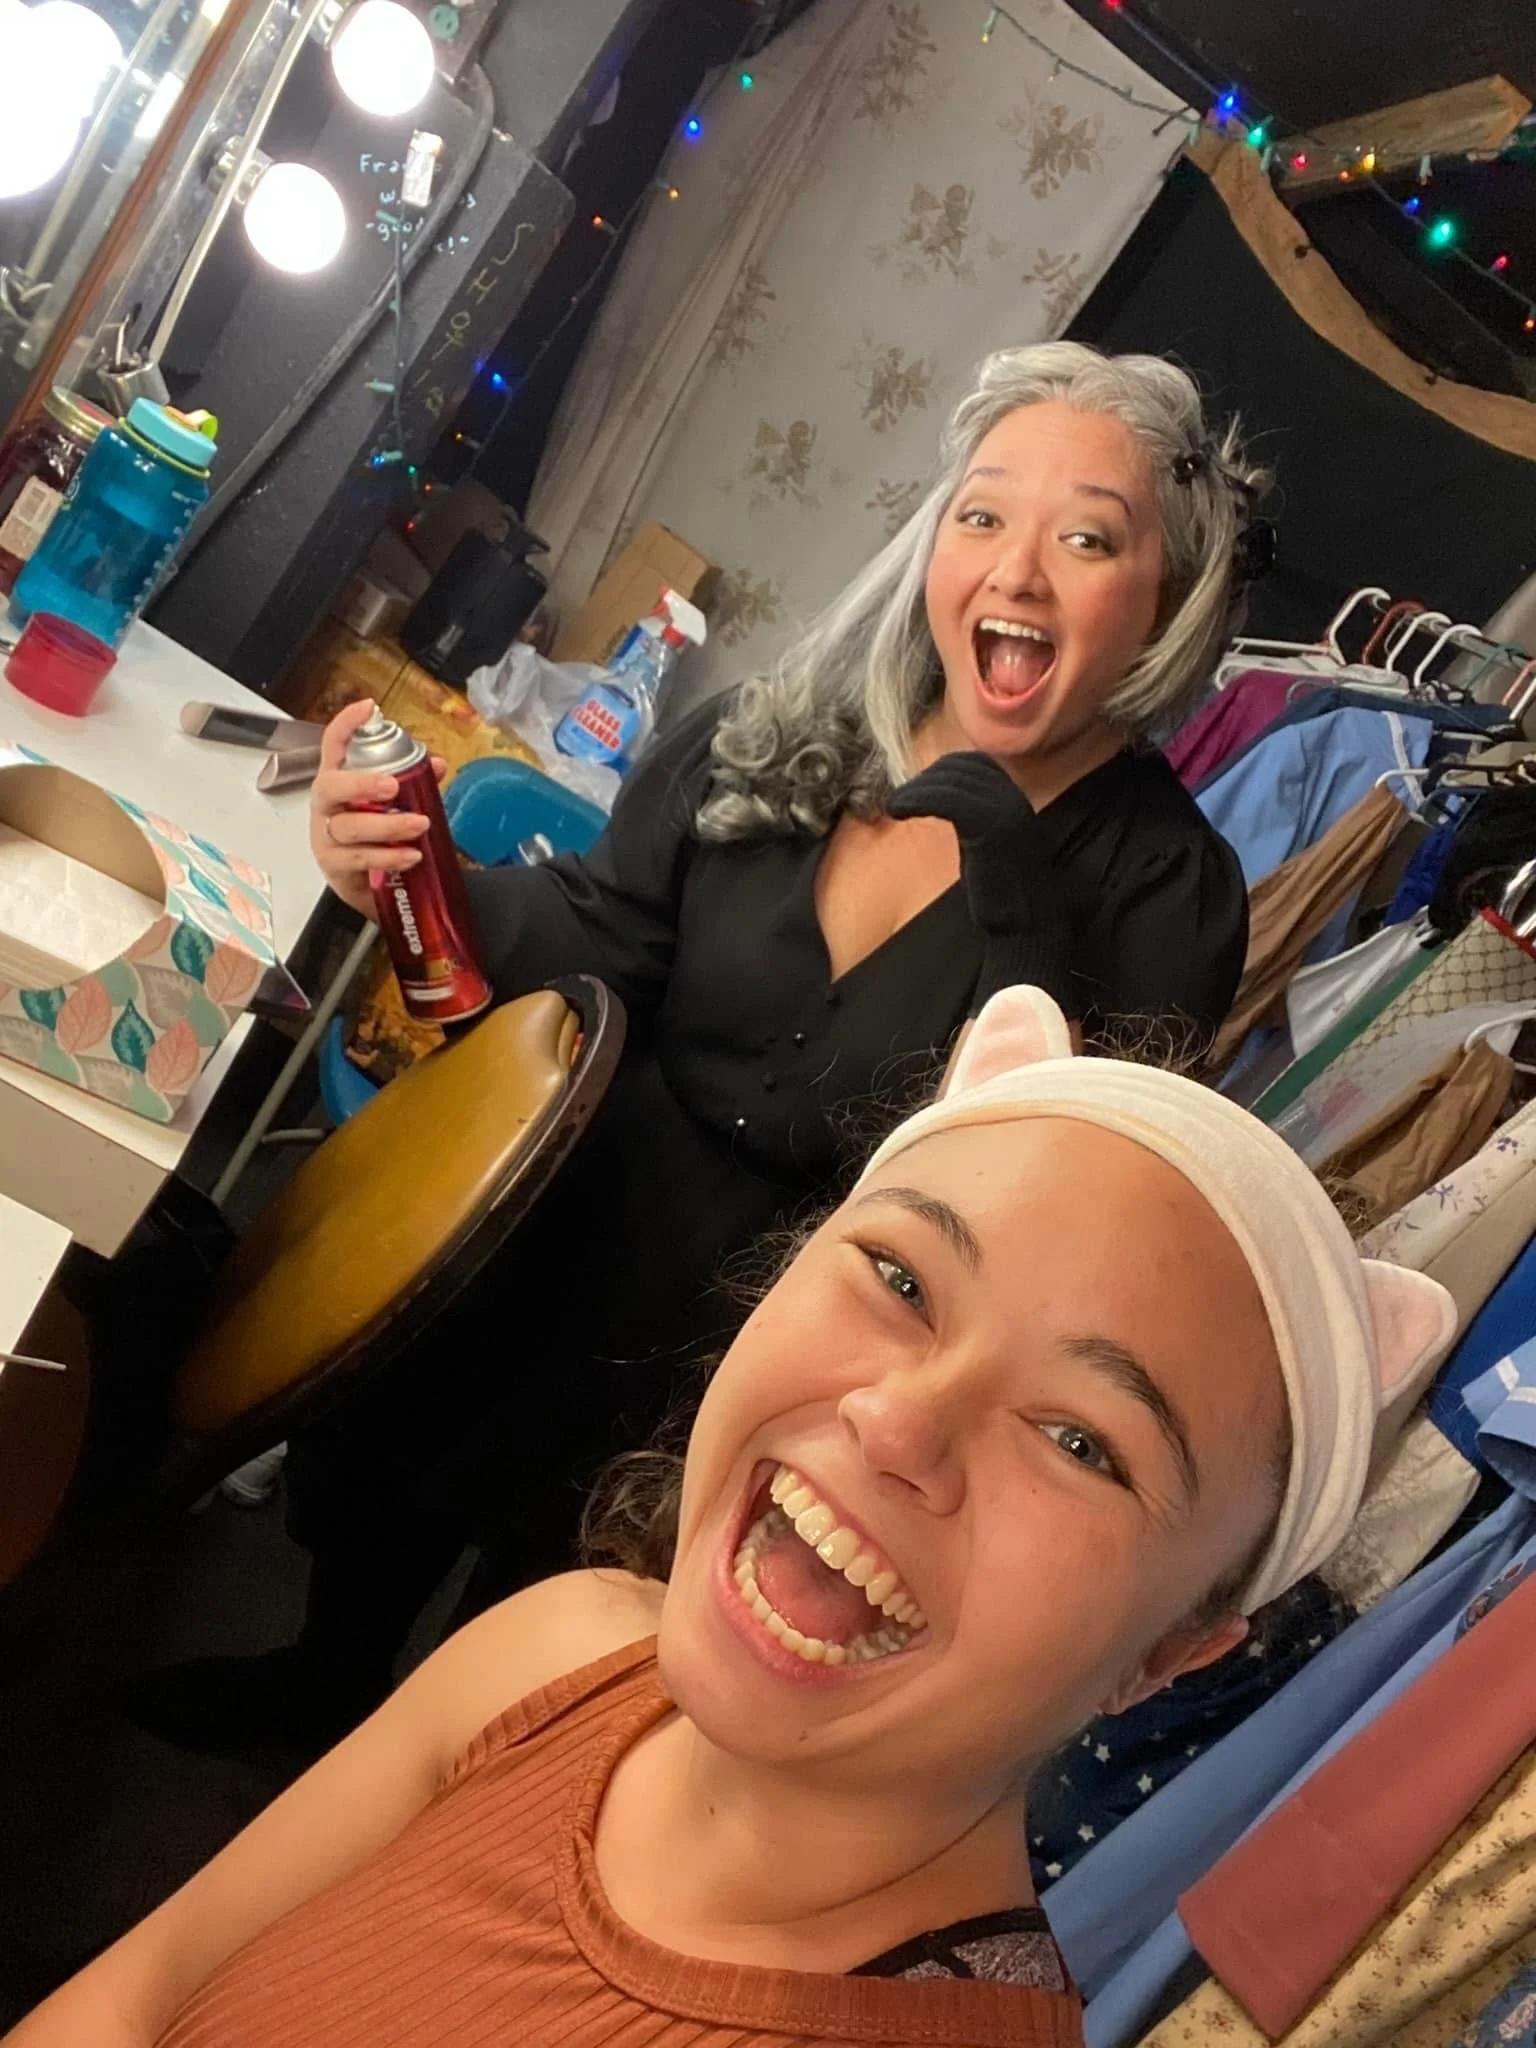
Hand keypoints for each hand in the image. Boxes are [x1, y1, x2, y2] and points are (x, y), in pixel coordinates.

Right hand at [309, 699, 445, 921]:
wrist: (367, 889)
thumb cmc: (376, 839)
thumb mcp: (395, 808)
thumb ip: (415, 784)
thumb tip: (437, 765)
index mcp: (339, 783)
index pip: (333, 746)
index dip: (346, 724)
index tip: (368, 708)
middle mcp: (327, 807)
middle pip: (330, 787)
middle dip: (361, 784)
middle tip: (393, 786)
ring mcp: (326, 836)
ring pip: (348, 826)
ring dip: (387, 825)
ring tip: (419, 825)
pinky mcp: (335, 866)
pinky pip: (358, 858)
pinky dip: (387, 856)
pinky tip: (409, 855)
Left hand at [888, 750, 1076, 1012]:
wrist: (1028, 924)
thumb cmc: (1003, 892)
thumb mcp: (985, 845)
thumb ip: (971, 818)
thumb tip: (937, 801)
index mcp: (1013, 798)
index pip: (972, 764)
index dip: (939, 773)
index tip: (915, 791)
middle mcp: (1012, 796)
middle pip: (959, 768)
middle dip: (924, 779)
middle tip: (898, 801)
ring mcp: (1004, 809)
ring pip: (950, 780)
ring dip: (915, 789)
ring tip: (893, 806)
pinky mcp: (991, 826)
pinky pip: (948, 799)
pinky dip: (918, 799)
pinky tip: (898, 811)